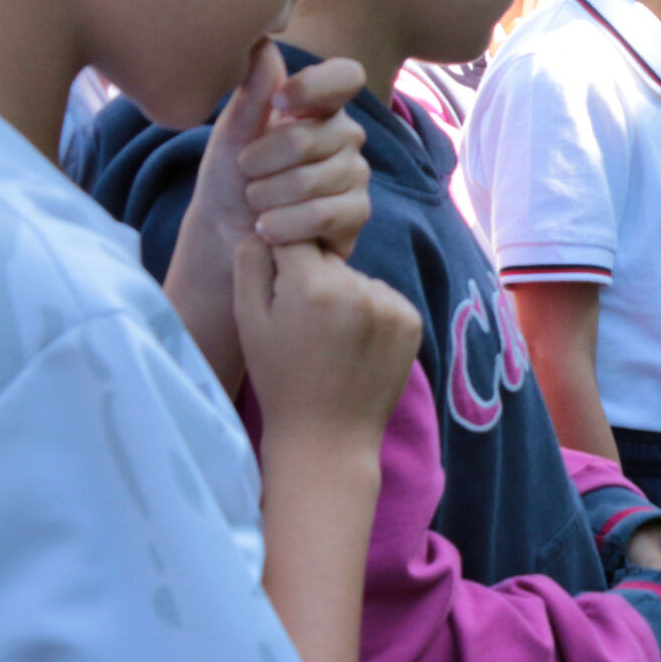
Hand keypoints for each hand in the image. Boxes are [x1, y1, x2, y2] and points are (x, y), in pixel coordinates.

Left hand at [192, 41, 372, 263]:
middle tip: (245, 175)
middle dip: (260, 163)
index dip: (314, 86)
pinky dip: (285, 226)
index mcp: (320, 105)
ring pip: (311, 180)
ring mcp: (356, 175)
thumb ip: (254, 90)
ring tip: (255, 205)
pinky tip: (270, 230)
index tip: (278, 104)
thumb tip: (265, 42)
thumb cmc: (232, 175)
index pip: (345, 76)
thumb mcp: (233, 131)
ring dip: (267, 199)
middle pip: (308, 138)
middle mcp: (345, 135)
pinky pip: (324, 214)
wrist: (229, 233)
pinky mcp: (358, 213)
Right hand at [235, 238, 421, 448]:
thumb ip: (251, 264)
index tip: (281, 285)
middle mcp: (357, 288)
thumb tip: (264, 225)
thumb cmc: (279, 378)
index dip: (284, 258)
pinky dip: (370, 313)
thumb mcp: (249, 321)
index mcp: (311, 284)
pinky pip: (383, 299)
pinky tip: (355, 346)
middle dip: (314, 278)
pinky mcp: (412, 321)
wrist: (327, 436)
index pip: (295, 236)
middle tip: (304, 323)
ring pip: (357, 279)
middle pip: (329, 259)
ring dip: (345, 296)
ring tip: (330, 340)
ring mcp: (390, 304)